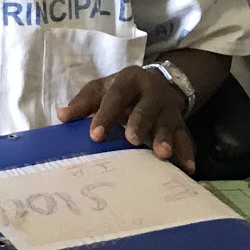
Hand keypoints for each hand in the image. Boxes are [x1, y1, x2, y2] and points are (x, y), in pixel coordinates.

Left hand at [59, 65, 195, 173]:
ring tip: (162, 154)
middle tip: (132, 140)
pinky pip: (185, 138)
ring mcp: (167, 108)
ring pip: (167, 123)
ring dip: (165, 138)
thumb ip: (83, 103)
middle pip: (145, 107)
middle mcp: (151, 92)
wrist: (155, 83)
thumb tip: (62, 117)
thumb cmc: (120, 92)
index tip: (94, 136)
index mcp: (128, 81)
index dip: (105, 115)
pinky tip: (187, 169)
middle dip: (139, 123)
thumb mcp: (101, 89)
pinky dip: (186, 153)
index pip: (115, 97)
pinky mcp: (179, 123)